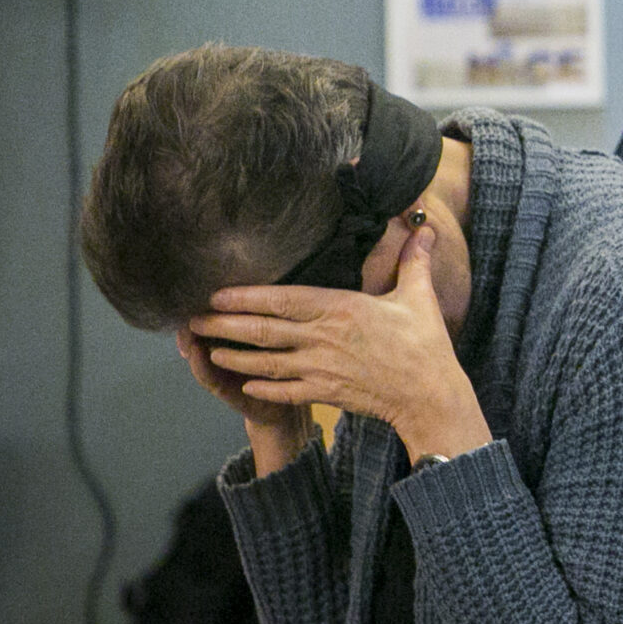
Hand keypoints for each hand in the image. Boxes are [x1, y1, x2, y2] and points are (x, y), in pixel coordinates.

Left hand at [192, 225, 491, 464]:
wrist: (429, 394)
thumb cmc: (425, 344)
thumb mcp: (419, 297)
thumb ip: (415, 261)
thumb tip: (425, 228)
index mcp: (341, 310)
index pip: (283, 300)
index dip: (247, 297)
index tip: (218, 294)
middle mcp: (323, 339)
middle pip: (263, 331)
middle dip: (224, 326)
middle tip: (193, 321)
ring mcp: (320, 369)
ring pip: (265, 362)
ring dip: (234, 356)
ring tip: (208, 349)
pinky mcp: (325, 393)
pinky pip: (284, 390)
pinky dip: (262, 386)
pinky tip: (245, 382)